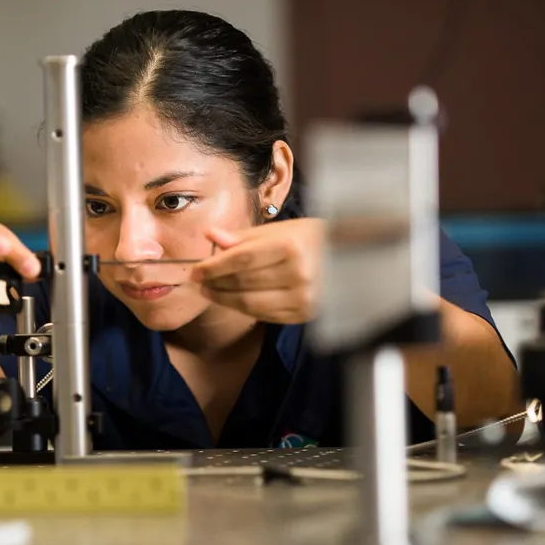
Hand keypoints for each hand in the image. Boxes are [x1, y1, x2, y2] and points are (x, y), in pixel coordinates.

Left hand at [191, 218, 322, 324]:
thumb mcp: (279, 230)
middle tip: (198, 280)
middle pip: (243, 282)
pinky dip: (242, 308)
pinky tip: (231, 299)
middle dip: (215, 282)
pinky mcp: (303, 314)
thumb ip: (243, 237)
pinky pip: (263, 315)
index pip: (242, 259)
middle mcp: (299, 274)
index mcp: (291, 246)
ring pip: (250, 303)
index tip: (195, 270)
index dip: (214, 266)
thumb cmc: (310, 239)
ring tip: (209, 290)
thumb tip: (211, 236)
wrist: (348, 258)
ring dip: (224, 298)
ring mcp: (303, 298)